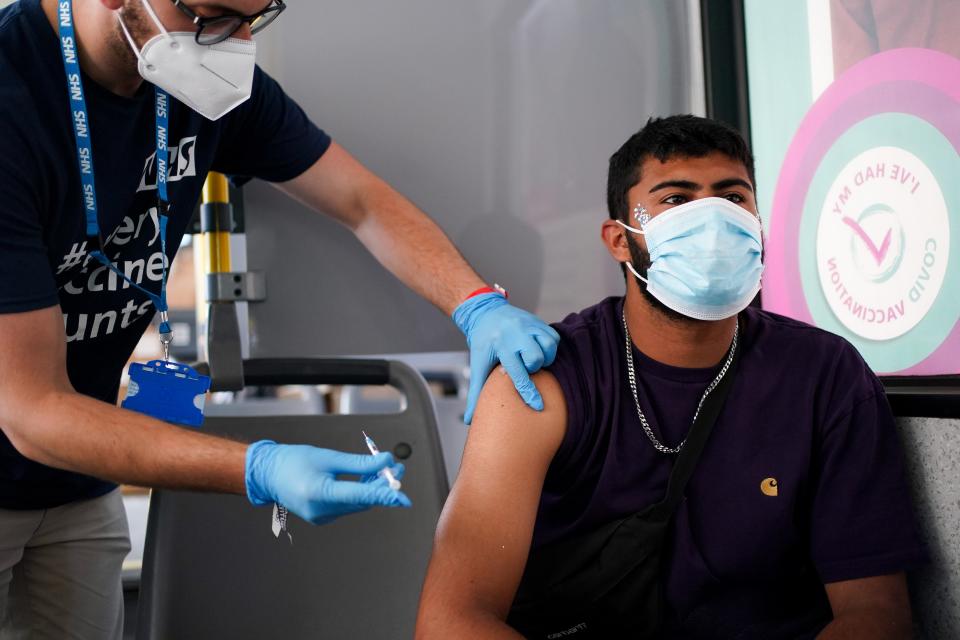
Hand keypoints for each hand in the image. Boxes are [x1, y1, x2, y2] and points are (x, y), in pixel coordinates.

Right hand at [245, 441, 411, 524]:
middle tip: (398, 468)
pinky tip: (369, 478)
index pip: (359, 496)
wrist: (269, 474)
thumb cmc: (293, 462)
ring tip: (387, 469)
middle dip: (383, 486)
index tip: (401, 496)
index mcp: (319, 493)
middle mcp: (321, 510)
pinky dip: (361, 492)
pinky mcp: (323, 516)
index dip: (383, 495)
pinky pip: (349, 505)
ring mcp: (322, 516)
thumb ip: (359, 463)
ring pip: (358, 503)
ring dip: (374, 488)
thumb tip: (385, 462)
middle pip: (362, 501)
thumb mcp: (329, 456)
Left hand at [453, 293, 559, 423]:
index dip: (528, 392)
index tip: (537, 406)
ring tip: (531, 358)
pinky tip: (538, 349)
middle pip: (536, 358)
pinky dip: (549, 347)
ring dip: (544, 357)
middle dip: (533, 366)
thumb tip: (468, 420)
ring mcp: (529, 324)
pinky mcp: (538, 321)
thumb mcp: (477, 366)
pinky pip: (554, 338)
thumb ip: (475, 393)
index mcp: (500, 345)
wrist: (485, 313)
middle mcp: (516, 333)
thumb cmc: (482, 343)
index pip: (518, 373)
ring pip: (549, 346)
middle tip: (524, 365)